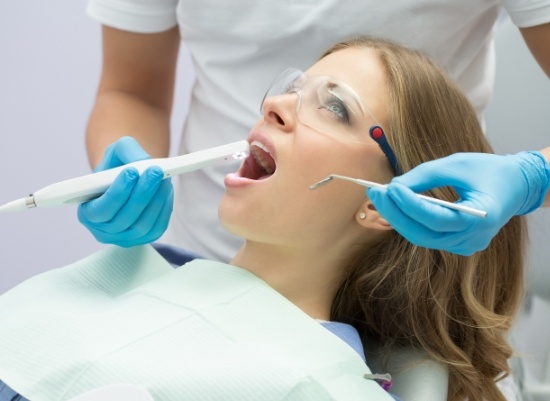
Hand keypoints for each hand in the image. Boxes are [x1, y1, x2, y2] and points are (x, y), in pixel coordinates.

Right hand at [78, 137, 172, 246]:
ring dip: (156, 200)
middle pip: (125, 218)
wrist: (128, 179)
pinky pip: (157, 228)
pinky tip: (166, 190)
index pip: (101, 210)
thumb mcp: (116, 152)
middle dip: (142, 193)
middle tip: (155, 172)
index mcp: (88, 213)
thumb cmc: (117, 166)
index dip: (117, 192)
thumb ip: (126, 152)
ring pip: (143, 224)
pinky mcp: (144, 238)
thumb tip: (143, 162)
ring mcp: (125, 238)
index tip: (131, 172)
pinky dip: (164, 209)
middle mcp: (104, 230)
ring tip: (164, 178)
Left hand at [367, 151, 549, 255]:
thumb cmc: (489, 170)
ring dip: (398, 218)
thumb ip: (424, 175)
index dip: (409, 204)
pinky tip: (396, 206)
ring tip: (381, 197)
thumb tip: (394, 186)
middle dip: (395, 213)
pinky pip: (428, 236)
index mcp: (481, 218)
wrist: (516, 186)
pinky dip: (410, 221)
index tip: (389, 188)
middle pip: (423, 233)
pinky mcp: (458, 245)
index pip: (436, 218)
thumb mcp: (457, 164)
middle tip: (375, 192)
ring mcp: (465, 246)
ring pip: (422, 237)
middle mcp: (472, 239)